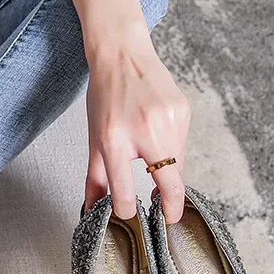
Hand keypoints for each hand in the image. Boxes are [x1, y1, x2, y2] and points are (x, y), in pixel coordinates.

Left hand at [85, 31, 189, 223]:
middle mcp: (145, 130)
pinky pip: (182, 145)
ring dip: (168, 173)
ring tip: (152, 162)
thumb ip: (95, 179)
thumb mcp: (94, 139)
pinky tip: (158, 137)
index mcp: (115, 139)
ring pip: (177, 164)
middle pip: (170, 183)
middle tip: (169, 218)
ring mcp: (169, 120)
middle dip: (172, 206)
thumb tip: (89, 212)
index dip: (127, 209)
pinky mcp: (184, 111)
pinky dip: (172, 151)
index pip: (124, 188)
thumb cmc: (106, 98)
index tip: (131, 216)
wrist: (122, 55)